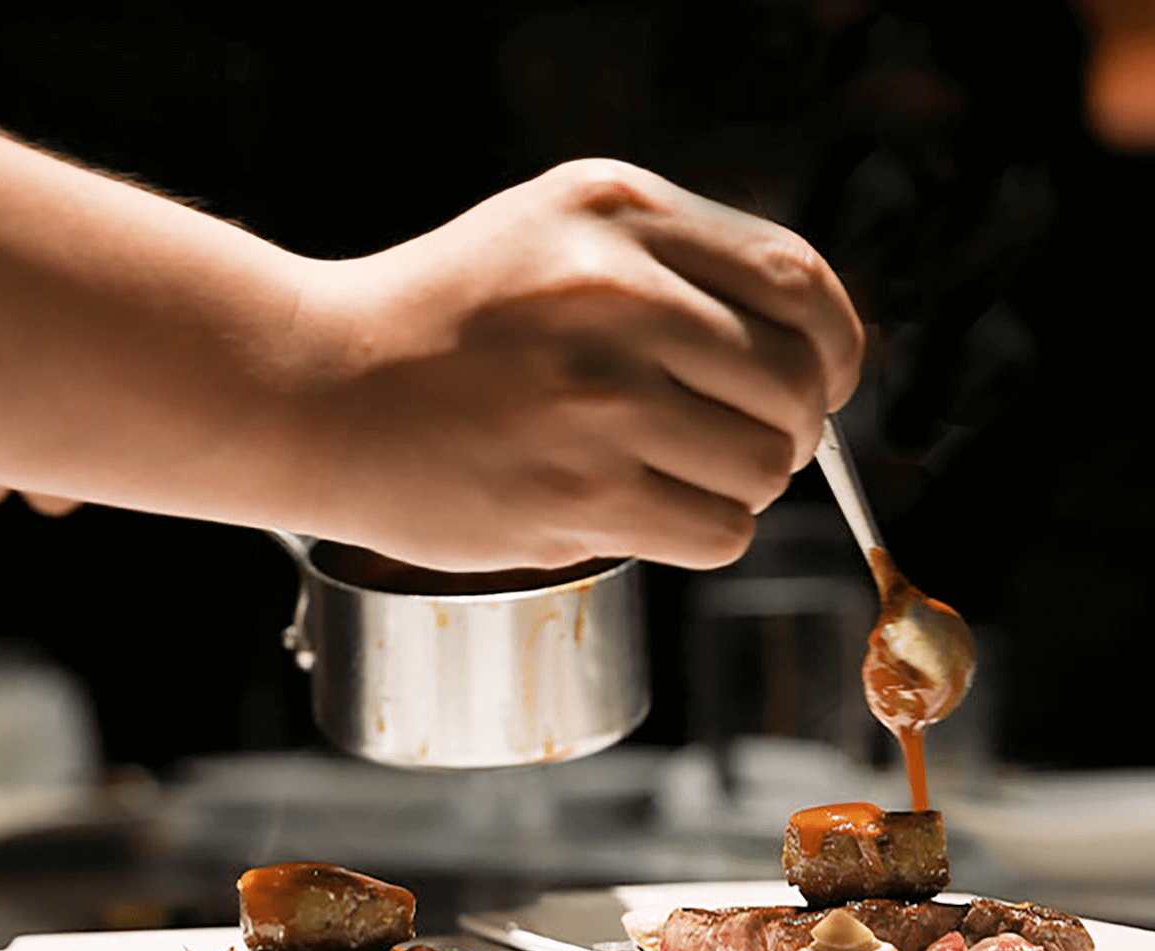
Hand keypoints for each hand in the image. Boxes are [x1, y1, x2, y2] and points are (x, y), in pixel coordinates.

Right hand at [283, 159, 864, 570]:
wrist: (317, 391)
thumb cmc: (447, 321)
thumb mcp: (557, 231)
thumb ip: (679, 263)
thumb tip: (814, 348)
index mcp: (620, 214)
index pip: (798, 280)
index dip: (837, 346)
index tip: (827, 381)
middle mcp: (617, 294)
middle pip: (794, 383)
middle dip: (790, 427)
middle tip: (741, 441)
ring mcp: (597, 398)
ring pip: (763, 466)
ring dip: (742, 485)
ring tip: (675, 472)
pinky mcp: (575, 494)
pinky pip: (718, 533)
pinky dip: (704, 533)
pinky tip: (650, 511)